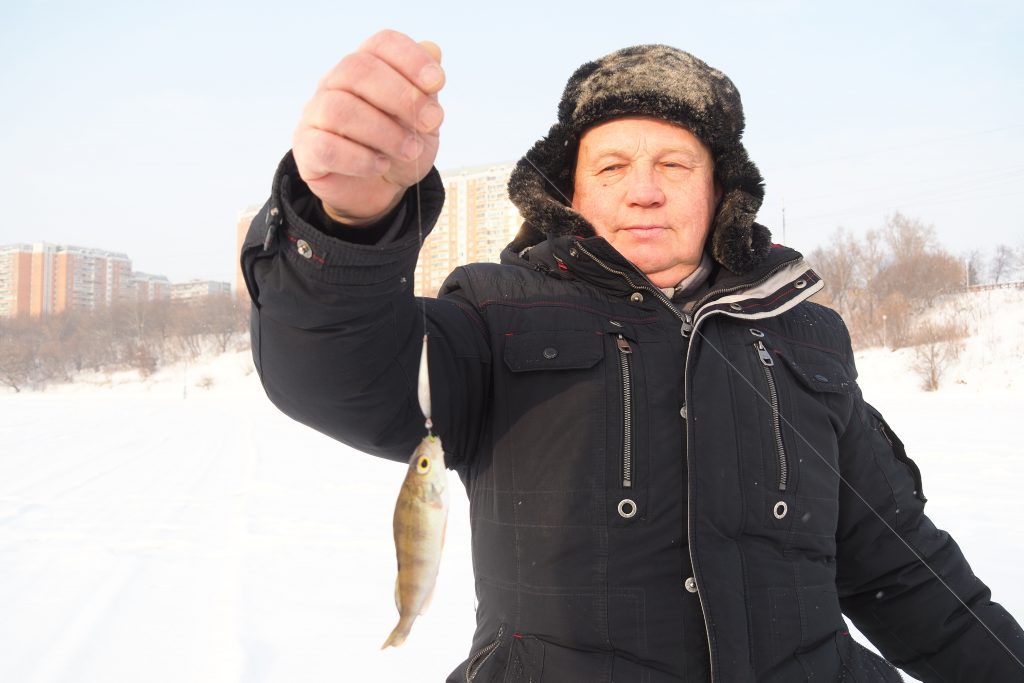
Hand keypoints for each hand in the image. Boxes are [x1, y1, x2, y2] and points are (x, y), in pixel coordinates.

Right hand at [292, 30, 444, 224]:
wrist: (380, 190)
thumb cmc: (399, 146)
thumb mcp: (422, 120)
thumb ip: (425, 89)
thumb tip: (433, 50)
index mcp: (366, 67)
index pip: (381, 43)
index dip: (410, 58)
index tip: (437, 83)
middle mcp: (335, 84)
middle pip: (357, 69)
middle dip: (402, 97)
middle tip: (430, 123)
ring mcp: (315, 115)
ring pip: (339, 108)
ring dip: (384, 132)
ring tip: (409, 151)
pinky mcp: (307, 150)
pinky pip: (325, 147)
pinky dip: (359, 159)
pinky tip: (381, 165)